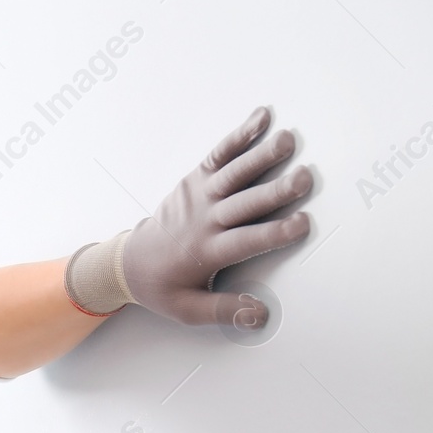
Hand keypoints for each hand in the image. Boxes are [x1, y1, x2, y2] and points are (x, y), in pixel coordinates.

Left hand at [122, 105, 313, 326]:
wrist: (127, 262)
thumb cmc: (162, 286)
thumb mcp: (187, 309)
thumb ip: (223, 311)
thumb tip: (260, 316)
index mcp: (205, 252)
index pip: (245, 241)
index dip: (274, 233)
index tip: (301, 225)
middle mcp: (204, 220)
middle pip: (244, 204)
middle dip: (275, 191)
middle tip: (305, 178)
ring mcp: (199, 196)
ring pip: (233, 174)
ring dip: (261, 156)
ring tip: (289, 140)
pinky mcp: (194, 180)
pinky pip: (218, 155)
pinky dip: (239, 135)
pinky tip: (262, 117)